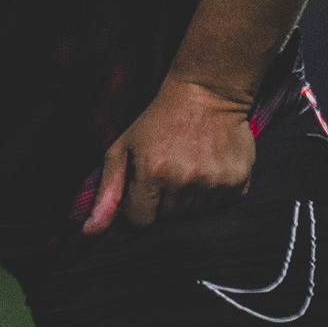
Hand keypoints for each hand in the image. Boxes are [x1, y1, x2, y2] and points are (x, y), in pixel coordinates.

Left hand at [82, 75, 255, 234]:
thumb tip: (89, 233)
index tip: (144, 186)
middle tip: (168, 170)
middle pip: (167, 220)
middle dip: (163, 202)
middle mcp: (185, 180)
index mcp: (153, 172)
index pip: (139, 222)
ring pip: (193, 216)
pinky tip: (208, 169)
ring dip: (188, 199)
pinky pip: (220, 208)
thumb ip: (107, 193)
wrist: (208, 93)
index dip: (138, 207)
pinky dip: (212, 194)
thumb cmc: (158, 121)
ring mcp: (214, 183)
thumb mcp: (123, 148)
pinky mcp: (238, 183)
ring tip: (188, 167)